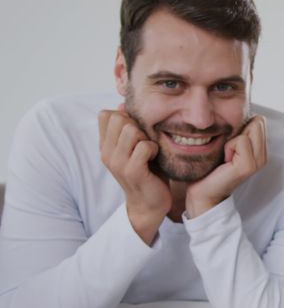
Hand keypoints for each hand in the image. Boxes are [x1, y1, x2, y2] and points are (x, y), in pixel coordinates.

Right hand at [99, 106, 169, 243]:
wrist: (150, 203)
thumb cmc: (148, 171)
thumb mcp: (135, 146)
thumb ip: (129, 128)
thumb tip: (121, 104)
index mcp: (105, 145)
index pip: (105, 114)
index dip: (124, 116)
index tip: (136, 130)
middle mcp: (107, 153)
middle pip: (118, 118)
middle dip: (137, 124)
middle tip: (145, 140)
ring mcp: (117, 162)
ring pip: (131, 129)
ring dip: (146, 136)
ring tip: (150, 149)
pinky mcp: (132, 171)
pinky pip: (144, 146)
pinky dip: (154, 148)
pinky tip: (155, 158)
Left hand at [185, 115, 267, 216]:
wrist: (203, 193)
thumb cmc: (210, 167)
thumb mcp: (227, 144)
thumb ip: (237, 129)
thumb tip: (239, 109)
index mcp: (261, 149)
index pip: (259, 119)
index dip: (242, 125)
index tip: (230, 143)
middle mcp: (264, 155)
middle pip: (258, 121)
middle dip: (239, 129)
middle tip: (227, 149)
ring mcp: (258, 161)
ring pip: (251, 128)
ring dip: (233, 138)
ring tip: (225, 155)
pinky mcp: (248, 165)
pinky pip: (241, 140)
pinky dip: (228, 146)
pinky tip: (224, 160)